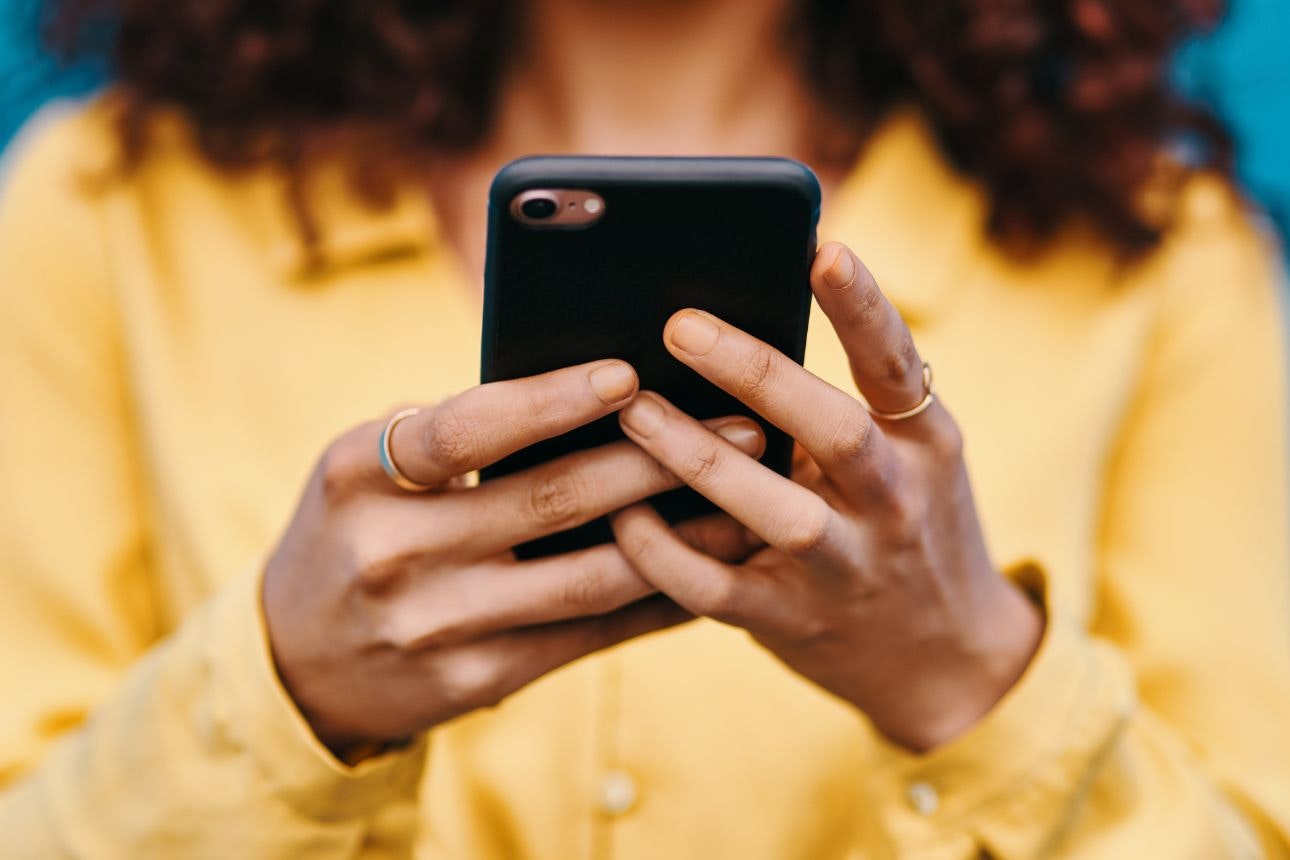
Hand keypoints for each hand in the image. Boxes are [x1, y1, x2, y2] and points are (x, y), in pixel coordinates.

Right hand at [263, 359, 762, 755]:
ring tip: (747, 498)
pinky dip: (654, 600)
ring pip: (587, 576)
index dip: (550, 400)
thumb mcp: (363, 468)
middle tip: (741, 425)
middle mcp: (393, 553)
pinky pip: (587, 634)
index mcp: (360, 477)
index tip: (629, 372)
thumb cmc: (351, 530)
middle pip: (549, 499)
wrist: (298, 661)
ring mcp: (437, 626)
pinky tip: (706, 568)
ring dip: (680, 536)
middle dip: (657, 459)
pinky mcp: (477, 679)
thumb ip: (447, 432)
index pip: (464, 427)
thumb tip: (587, 393)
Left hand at [610, 243, 1042, 751]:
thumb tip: (735, 327)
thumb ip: (844, 405)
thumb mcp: (907, 458)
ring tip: (633, 409)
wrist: (945, 656)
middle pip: (830, 429)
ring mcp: (847, 567)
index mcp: (923, 443)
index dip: (863, 307)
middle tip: (678, 324)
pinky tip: (622, 516)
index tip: (823, 249)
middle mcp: (894, 501)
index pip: (897, 364)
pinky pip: (718, 589)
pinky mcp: (795, 621)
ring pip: (773, 511)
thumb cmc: (904, 526)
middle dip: (754, 373)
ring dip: (697, 458)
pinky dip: (665, 554)